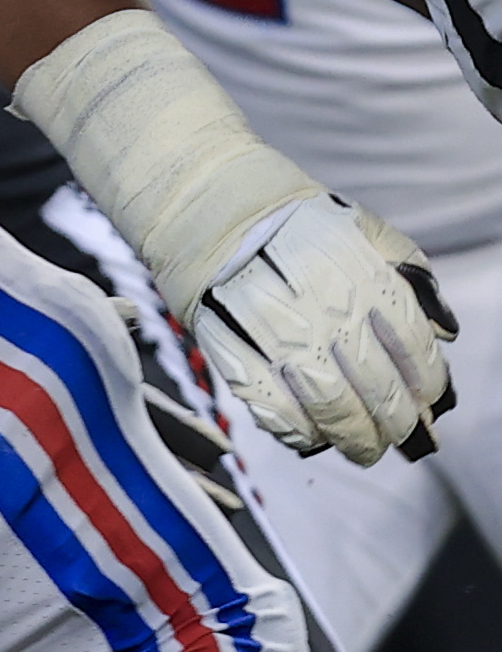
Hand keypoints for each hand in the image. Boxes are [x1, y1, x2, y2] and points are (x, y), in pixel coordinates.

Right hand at [195, 194, 460, 465]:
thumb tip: (444, 328)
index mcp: (364, 276)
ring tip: (361, 449)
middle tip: (397, 439)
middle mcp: (327, 307)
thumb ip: (409, 272)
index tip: (427, 402)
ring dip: (351, 436)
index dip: (426, 385)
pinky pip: (268, 403)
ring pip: (327, 404)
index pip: (413, 348)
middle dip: (394, 423)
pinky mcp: (229, 346)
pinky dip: (293, 429)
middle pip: (376, 386)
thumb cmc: (288, 217)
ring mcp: (277, 331)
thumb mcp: (363, 228)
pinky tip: (308, 436)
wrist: (206, 202)